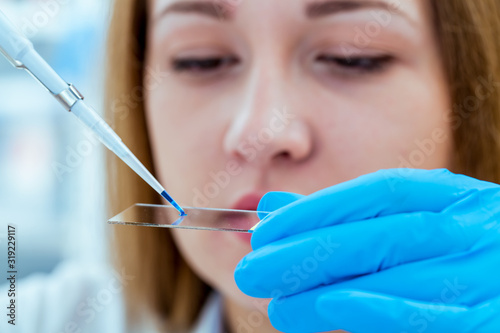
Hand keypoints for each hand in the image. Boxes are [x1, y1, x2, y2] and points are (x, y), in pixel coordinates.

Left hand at [234, 169, 499, 332]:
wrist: (499, 283)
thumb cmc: (443, 258)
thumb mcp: (398, 228)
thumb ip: (338, 219)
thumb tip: (272, 208)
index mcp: (452, 198)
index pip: (380, 192)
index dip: (318, 209)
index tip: (264, 232)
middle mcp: (473, 227)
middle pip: (383, 233)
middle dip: (310, 250)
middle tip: (252, 270)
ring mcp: (489, 272)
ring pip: (401, 274)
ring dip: (330, 287)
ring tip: (277, 303)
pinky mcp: (493, 319)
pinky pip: (434, 315)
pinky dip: (379, 309)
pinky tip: (330, 307)